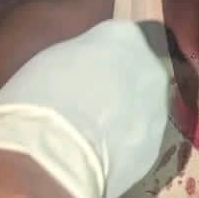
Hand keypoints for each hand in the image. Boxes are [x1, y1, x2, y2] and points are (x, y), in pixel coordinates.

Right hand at [0, 21, 169, 197]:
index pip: (123, 38)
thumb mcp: (50, 61)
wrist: (52, 156)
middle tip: (93, 104)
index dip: (105, 56)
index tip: (90, 68)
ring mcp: (159, 112)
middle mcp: (151, 70)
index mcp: (124, 38)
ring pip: (145, 111)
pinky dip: (125, 150)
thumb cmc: (39, 98)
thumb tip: (85, 69)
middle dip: (122, 87)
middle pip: (140, 74)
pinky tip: (101, 160)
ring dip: (127, 119)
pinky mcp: (155, 150)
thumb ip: (80, 59)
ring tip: (95, 138)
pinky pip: (140, 144)